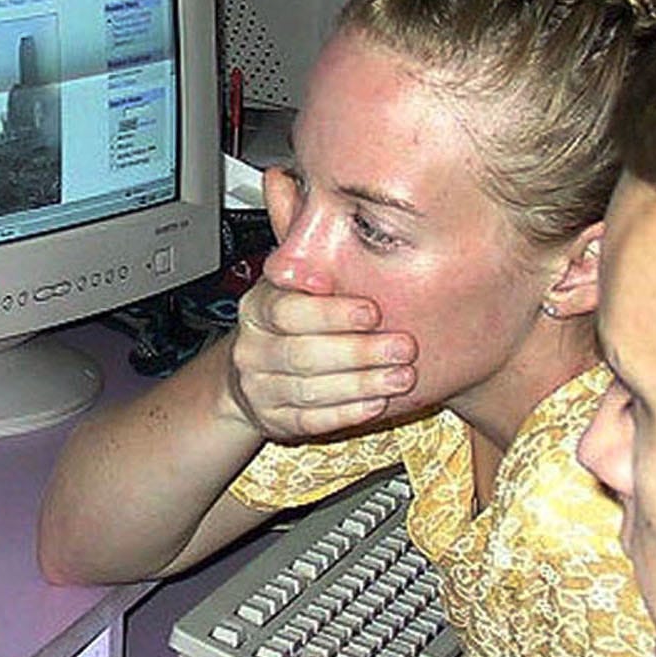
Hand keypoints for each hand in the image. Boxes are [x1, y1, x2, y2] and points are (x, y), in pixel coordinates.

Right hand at [225, 280, 416, 441]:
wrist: (256, 373)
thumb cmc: (291, 322)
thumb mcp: (295, 288)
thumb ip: (316, 269)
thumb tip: (347, 236)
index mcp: (257, 308)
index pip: (288, 311)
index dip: (332, 313)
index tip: (372, 312)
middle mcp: (252, 349)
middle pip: (303, 354)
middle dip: (359, 352)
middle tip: (402, 347)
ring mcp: (259, 388)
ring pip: (311, 390)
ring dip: (361, 385)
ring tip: (400, 376)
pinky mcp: (274, 419)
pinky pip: (311, 420)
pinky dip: (346, 413)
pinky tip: (376, 403)